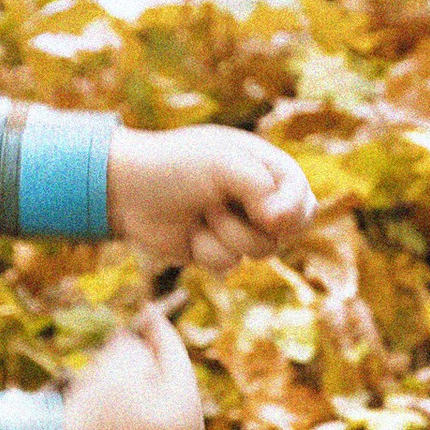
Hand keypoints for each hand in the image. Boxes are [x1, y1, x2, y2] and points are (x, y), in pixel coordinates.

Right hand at [58, 306, 204, 429]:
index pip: (178, 365)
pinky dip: (128, 423)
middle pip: (172, 395)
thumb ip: (139, 347)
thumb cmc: (88, 412)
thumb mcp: (119, 364)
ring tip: (119, 372)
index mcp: (189, 422)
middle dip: (154, 366)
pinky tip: (109, 408)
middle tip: (139, 340)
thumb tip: (144, 349)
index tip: (150, 311)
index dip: (161, 333)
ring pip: (156, 421)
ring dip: (142, 395)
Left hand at [108, 124, 314, 271]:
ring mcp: (237, 225)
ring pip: (258, 252)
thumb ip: (263, 189)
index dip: (291, 212)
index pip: (304, 199)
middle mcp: (256, 198)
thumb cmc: (176, 165)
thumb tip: (281, 224)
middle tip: (218, 204)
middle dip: (252, 226)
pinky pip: (228, 264)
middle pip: (287, 232)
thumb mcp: (225, 165)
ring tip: (201, 212)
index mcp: (265, 168)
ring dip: (225, 235)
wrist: (126, 190)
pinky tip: (188, 233)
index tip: (268, 214)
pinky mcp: (216, 249)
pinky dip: (206, 250)